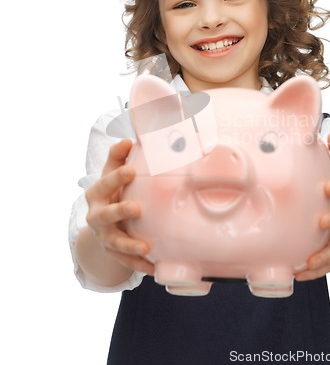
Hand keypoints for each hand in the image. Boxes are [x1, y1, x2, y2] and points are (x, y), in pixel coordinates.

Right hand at [85, 139, 153, 275]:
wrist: (102, 223)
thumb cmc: (113, 191)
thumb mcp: (112, 174)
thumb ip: (118, 158)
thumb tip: (129, 140)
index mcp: (97, 194)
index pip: (105, 183)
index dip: (116, 177)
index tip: (132, 170)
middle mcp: (97, 216)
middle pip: (105, 215)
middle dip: (119, 211)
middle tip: (137, 208)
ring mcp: (104, 237)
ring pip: (115, 243)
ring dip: (129, 245)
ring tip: (146, 246)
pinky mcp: (114, 253)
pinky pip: (126, 262)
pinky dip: (139, 265)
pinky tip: (154, 268)